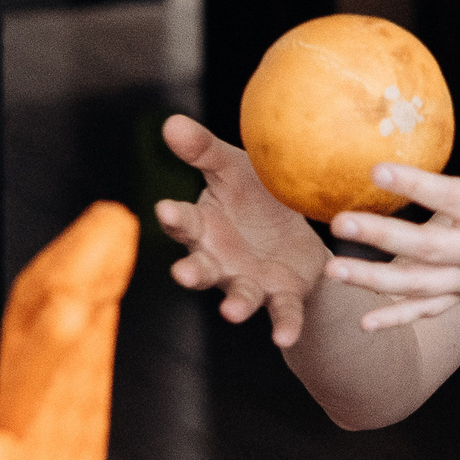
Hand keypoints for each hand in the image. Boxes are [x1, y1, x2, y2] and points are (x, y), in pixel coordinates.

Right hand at [154, 114, 330, 347]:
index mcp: (204, 226)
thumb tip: (169, 122)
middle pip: (200, 266)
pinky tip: (284, 337)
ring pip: (237, 293)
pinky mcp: (279, 295)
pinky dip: (283, 324)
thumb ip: (204, 151)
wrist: (294, 234)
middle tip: (183, 274)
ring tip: (232, 312)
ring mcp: (248, 280)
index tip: (165, 210)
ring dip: (234, 304)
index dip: (174, 217)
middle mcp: (219, 259)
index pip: (184, 221)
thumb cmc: (253, 197)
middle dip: (192, 271)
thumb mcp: (233, 169)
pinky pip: (280, 312)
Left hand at [319, 86, 459, 330]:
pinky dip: (397, 318)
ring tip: (332, 269)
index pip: (452, 199)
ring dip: (373, 280)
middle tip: (340, 223)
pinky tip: (364, 322)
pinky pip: (428, 310)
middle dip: (381, 237)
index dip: (415, 185)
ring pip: (418, 285)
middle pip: (425, 248)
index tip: (376, 169)